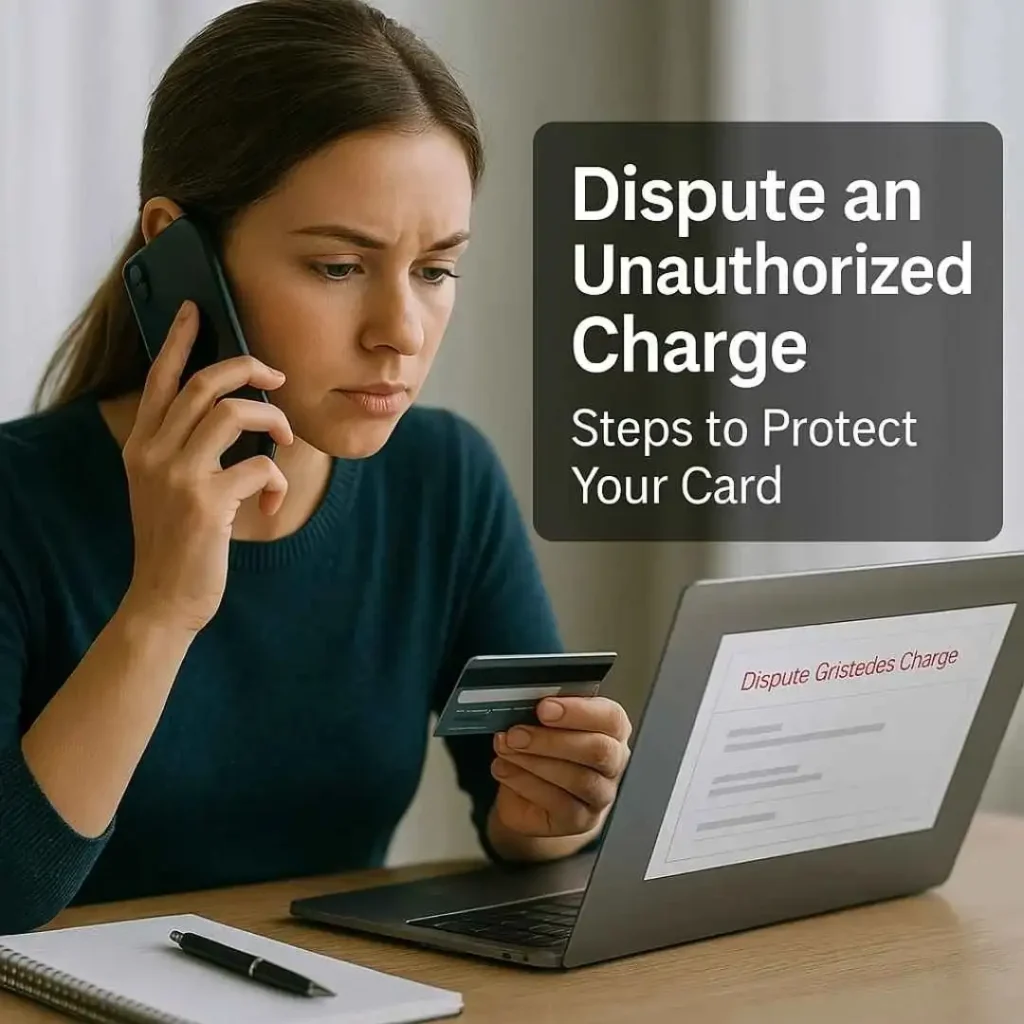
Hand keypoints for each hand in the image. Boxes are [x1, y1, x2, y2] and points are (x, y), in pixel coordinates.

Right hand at [121, 300, 293, 634]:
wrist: (164, 599)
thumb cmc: (176, 541)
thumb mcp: (165, 487)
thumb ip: (184, 449)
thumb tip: (233, 411)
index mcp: (141, 446)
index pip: (160, 379)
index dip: (179, 340)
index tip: (196, 309)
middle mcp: (153, 454)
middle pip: (205, 384)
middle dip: (248, 368)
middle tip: (276, 376)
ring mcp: (179, 477)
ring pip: (236, 413)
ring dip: (274, 420)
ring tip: (286, 440)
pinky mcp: (208, 504)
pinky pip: (261, 466)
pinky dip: (278, 480)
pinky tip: (272, 500)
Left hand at [490, 696, 631, 839]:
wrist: (534, 797)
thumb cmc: (546, 751)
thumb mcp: (548, 725)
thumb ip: (547, 713)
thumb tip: (525, 702)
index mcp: (612, 730)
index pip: (610, 717)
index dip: (578, 711)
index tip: (544, 708)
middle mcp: (613, 762)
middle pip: (597, 750)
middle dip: (551, 740)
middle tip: (517, 733)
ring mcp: (600, 794)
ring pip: (577, 778)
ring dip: (533, 761)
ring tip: (506, 749)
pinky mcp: (581, 820)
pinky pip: (558, 802)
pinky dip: (524, 782)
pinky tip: (505, 769)